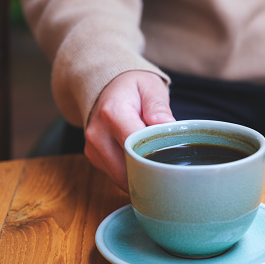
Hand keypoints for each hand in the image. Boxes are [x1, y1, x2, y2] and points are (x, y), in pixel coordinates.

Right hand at [84, 70, 174, 191]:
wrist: (108, 87)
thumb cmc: (133, 87)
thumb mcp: (150, 86)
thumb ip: (158, 106)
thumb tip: (166, 124)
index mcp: (112, 113)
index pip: (134, 146)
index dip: (154, 156)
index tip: (172, 157)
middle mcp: (98, 133)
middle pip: (126, 168)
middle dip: (150, 171)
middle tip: (170, 167)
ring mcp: (93, 147)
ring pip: (120, 177)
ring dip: (141, 174)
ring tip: (156, 161)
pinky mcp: (93, 157)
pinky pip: (115, 175)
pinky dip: (132, 173)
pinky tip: (143, 162)